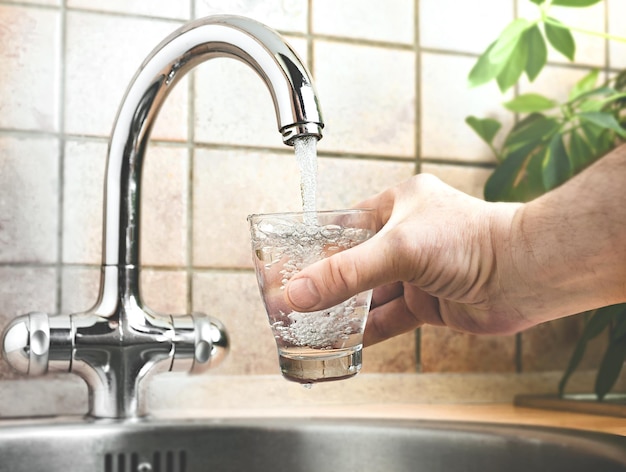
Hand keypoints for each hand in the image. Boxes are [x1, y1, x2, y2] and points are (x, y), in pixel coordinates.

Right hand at [283, 173, 528, 345]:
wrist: (526, 274)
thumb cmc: (472, 240)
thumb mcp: (398, 248)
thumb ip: (346, 273)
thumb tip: (300, 293)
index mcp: (398, 205)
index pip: (345, 225)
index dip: (317, 246)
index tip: (291, 267)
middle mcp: (406, 237)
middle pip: (355, 263)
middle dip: (328, 284)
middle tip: (296, 302)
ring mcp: (417, 272)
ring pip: (371, 294)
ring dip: (345, 311)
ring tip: (312, 326)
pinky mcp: (429, 302)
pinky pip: (390, 317)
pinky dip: (368, 330)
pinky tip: (345, 342)